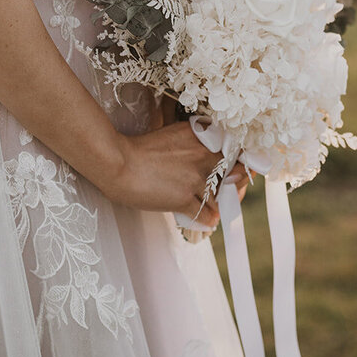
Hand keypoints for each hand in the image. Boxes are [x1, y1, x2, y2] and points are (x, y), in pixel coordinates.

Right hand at [99, 119, 225, 229]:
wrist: (118, 163)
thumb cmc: (140, 150)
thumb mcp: (173, 136)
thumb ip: (195, 144)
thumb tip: (213, 160)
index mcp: (200, 135)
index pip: (235, 150)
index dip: (239, 164)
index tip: (237, 172)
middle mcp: (201, 155)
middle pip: (233, 175)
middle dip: (232, 186)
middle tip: (226, 193)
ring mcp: (194, 177)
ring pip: (220, 198)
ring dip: (216, 204)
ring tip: (207, 206)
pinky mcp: (184, 198)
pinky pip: (208, 216)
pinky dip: (207, 220)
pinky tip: (201, 218)